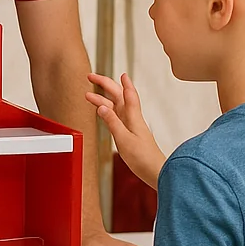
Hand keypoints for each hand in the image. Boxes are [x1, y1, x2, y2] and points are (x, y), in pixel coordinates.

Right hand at [86, 72, 165, 189]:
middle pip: (119, 96)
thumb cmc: (143, 159)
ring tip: (89, 95)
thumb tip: (102, 107)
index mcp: (133, 118)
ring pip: (115, 106)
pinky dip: (107, 110)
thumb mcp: (124, 140)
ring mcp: (131, 126)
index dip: (124, 83)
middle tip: (91, 77)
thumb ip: (112, 123)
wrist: (155, 172)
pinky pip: (116, 116)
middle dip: (105, 85)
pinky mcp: (129, 134)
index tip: (119, 73)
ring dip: (102, 98)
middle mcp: (132, 119)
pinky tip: (103, 111)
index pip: (128, 94)